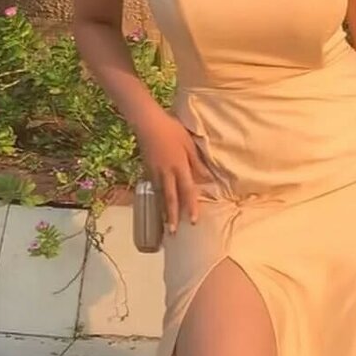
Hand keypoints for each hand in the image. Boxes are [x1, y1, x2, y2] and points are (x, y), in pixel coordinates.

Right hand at [135, 110, 212, 232]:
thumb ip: (197, 162)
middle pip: (171, 198)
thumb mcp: (189, 144)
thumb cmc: (172, 130)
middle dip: (172, 216)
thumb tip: (207, 178)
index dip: (191, 206)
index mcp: (179, 166)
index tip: (193, 221)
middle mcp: (166, 173)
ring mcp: (155, 172)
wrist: (147, 123)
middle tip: (173, 232)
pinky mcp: (147, 169)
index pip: (187, 190)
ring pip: (160, 195)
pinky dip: (157, 198)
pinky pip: (154, 187)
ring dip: (163, 210)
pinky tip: (159, 205)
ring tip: (165, 224)